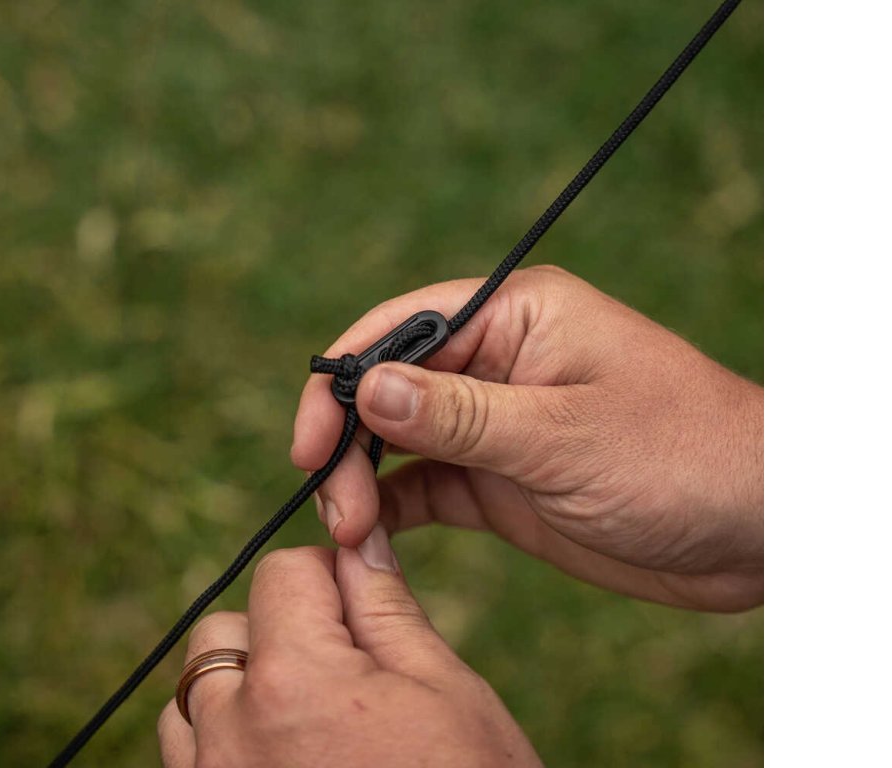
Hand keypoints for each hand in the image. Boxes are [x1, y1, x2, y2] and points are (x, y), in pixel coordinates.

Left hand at [158, 540, 541, 767]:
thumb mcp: (445, 692)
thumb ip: (386, 608)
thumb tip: (361, 542)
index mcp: (294, 682)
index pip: (280, 573)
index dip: (329, 576)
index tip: (363, 609)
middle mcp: (231, 735)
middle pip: (223, 630)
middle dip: (279, 629)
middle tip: (346, 670)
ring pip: (194, 695)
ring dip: (241, 687)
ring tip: (310, 719)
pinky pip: (187, 757)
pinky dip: (222, 740)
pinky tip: (285, 758)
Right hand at [292, 266, 762, 611]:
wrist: (756, 528)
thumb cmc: (682, 456)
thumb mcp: (564, 435)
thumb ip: (460, 415)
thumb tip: (365, 386)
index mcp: (515, 316)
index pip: (401, 330)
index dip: (344, 380)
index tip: (310, 441)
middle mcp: (496, 362)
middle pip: (387, 387)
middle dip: (347, 440)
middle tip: (331, 505)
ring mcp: (495, 424)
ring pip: (398, 440)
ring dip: (361, 479)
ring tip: (348, 532)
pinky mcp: (500, 480)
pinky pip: (426, 485)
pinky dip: (390, 509)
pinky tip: (370, 536)